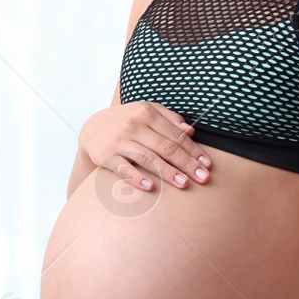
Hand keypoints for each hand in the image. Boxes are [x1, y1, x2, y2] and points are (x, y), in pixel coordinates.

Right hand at [79, 101, 211, 191]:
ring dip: (168, 172)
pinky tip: (150, 187)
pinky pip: (124, 168)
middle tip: (203, 178)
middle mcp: (133, 125)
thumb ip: (168, 118)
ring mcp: (119, 141)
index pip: (176, 135)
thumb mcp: (145, 111)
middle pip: (166, 147)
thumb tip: (190, 132)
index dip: (193, 150)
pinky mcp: (106, 156)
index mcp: (146, 113)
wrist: (92, 128)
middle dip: (187, 163)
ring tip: (184, 184)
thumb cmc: (126, 121)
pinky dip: (137, 178)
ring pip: (148, 158)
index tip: (207, 165)